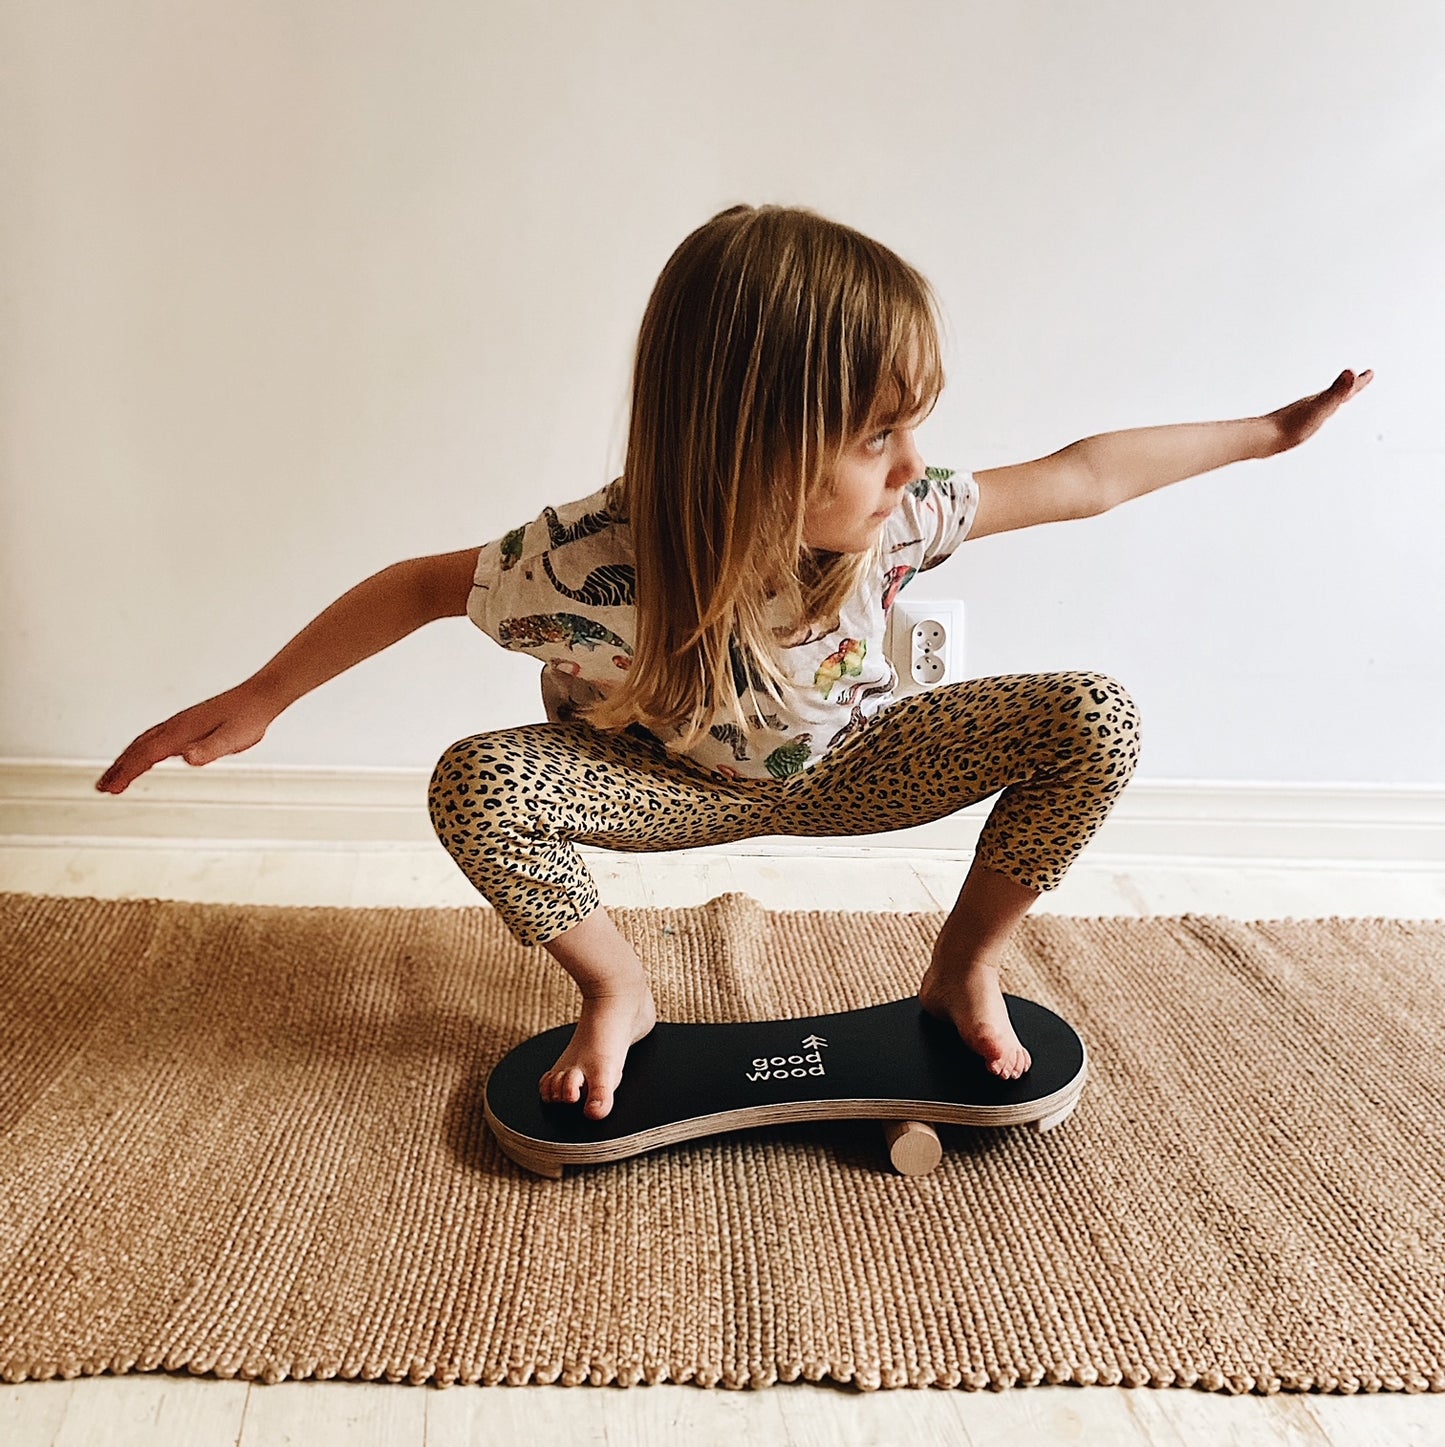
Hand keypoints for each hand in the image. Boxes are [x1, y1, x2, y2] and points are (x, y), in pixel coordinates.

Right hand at [96, 683, 276, 793]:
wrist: (260, 698)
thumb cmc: (248, 718)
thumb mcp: (233, 738)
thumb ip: (211, 749)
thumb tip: (188, 757)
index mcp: (181, 731)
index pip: (146, 755)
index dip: (127, 772)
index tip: (112, 789)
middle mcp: (175, 726)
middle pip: (138, 748)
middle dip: (118, 768)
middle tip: (101, 788)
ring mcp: (180, 725)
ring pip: (144, 743)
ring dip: (126, 760)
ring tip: (113, 779)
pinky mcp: (187, 727)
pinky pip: (157, 741)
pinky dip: (142, 753)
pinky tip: (143, 761)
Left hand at [1261, 368, 1373, 455]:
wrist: (1260, 438)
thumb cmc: (1290, 427)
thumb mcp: (1320, 409)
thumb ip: (1336, 392)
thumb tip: (1351, 372)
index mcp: (1319, 400)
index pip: (1344, 389)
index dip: (1358, 382)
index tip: (1370, 372)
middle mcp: (1309, 404)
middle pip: (1334, 393)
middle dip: (1349, 386)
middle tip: (1359, 379)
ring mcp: (1299, 414)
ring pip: (1320, 403)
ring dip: (1331, 398)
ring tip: (1336, 397)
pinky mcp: (1289, 425)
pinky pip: (1308, 415)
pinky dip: (1315, 412)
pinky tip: (1309, 417)